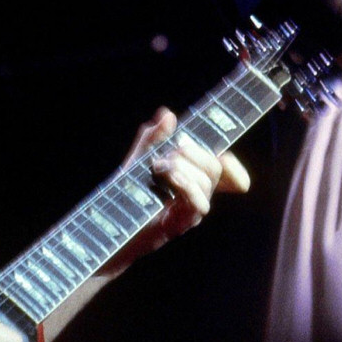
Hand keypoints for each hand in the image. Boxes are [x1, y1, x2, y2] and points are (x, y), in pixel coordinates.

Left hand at [106, 107, 250, 269]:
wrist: (108, 226)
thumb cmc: (126, 194)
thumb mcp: (137, 159)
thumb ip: (152, 138)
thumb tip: (167, 114)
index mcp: (191, 178)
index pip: (225, 170)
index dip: (232, 165)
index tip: (223, 154)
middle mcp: (196, 194)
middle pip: (215, 167)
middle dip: (193, 152)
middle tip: (166, 154)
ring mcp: (190, 211)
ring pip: (206, 182)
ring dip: (183, 168)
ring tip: (159, 168)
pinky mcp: (181, 223)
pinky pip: (198, 203)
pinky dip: (186, 186)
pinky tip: (169, 179)